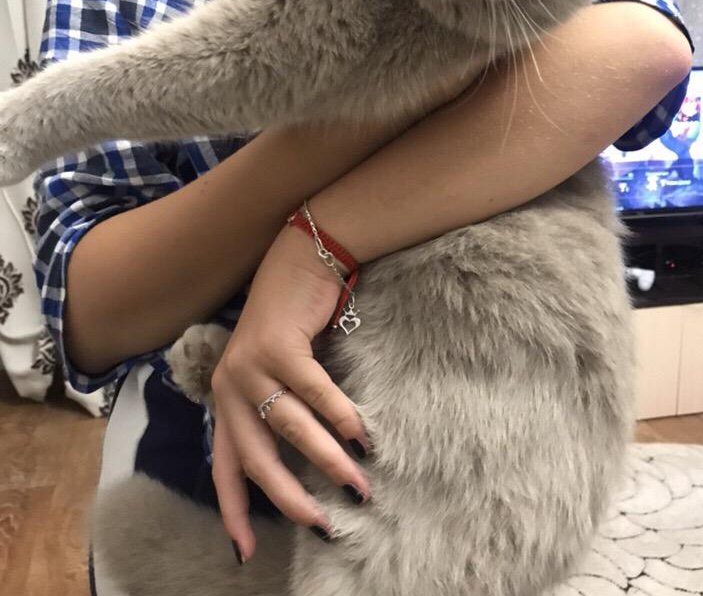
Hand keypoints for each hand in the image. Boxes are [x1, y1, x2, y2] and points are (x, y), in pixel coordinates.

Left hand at [211, 224, 370, 559]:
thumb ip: (277, 411)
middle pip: (257, 459)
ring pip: (291, 429)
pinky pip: (315, 394)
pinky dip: (342, 418)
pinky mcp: (278, 347)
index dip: (234, 511)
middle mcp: (228, 387)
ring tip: (358, 485)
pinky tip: (363, 436)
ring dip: (328, 461)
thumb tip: (303, 465)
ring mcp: (250, 366)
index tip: (245, 552)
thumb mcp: (273, 373)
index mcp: (224, 400)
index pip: (224, 467)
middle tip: (324, 526)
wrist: (296, 263)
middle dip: (291, 498)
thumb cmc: (291, 323)